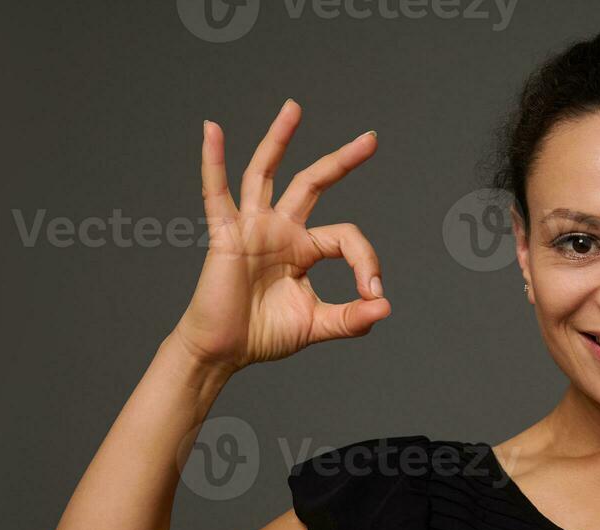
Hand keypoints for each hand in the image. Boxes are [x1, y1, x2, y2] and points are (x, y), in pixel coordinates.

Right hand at [173, 99, 390, 371]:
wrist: (224, 351)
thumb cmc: (265, 334)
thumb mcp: (317, 324)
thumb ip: (352, 319)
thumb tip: (387, 307)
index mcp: (304, 249)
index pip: (345, 237)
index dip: (365, 261)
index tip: (371, 292)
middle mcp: (280, 230)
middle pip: (312, 183)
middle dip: (342, 161)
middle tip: (371, 138)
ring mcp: (252, 228)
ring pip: (266, 172)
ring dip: (279, 139)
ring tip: (294, 108)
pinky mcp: (226, 235)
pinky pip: (216, 192)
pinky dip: (213, 161)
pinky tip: (212, 130)